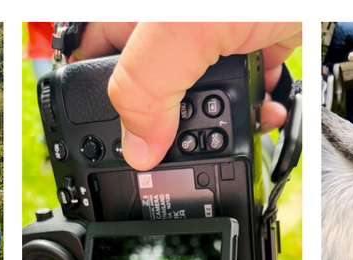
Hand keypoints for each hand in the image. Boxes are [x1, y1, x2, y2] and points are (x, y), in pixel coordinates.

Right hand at [70, 23, 301, 170]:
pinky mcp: (254, 42)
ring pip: (196, 96)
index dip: (89, 104)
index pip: (88, 62)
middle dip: (163, 123)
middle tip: (174, 143)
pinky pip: (243, 88)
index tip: (107, 144)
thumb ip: (145, 85)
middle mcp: (167, 30)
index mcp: (132, 18)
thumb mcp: (183, 31)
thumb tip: (136, 149)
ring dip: (215, 123)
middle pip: (145, 88)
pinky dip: (254, 108)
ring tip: (229, 129)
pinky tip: (264, 111)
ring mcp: (212, 38)